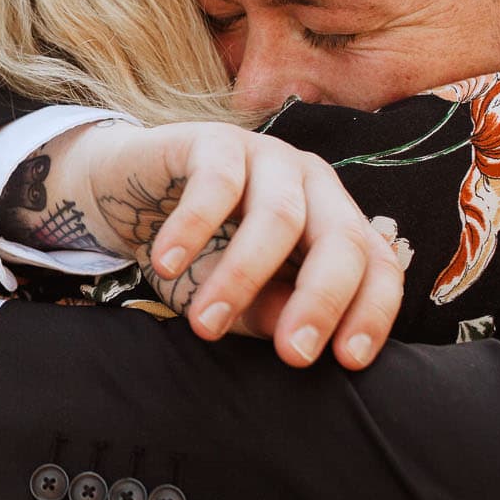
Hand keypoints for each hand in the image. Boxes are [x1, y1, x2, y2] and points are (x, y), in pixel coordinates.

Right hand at [65, 120, 404, 367]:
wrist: (125, 195)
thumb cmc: (194, 254)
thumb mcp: (236, 300)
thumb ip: (270, 315)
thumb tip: (298, 340)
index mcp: (332, 222)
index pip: (375, 266)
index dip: (372, 311)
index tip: (349, 360)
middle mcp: (312, 185)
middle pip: (341, 239)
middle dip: (322, 300)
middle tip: (293, 353)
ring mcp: (267, 156)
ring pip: (279, 215)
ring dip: (242, 277)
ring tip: (206, 324)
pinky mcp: (216, 140)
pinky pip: (217, 183)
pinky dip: (192, 229)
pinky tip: (168, 265)